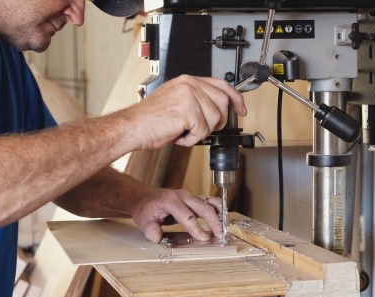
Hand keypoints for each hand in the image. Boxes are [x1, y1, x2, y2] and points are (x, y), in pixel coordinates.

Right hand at [123, 75, 246, 149]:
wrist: (133, 127)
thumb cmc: (150, 119)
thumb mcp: (176, 101)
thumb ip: (197, 99)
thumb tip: (217, 110)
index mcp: (188, 80)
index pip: (222, 85)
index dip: (236, 99)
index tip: (242, 109)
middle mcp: (189, 85)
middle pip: (223, 104)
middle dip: (217, 122)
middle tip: (200, 129)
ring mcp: (189, 96)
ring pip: (214, 119)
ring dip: (200, 132)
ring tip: (183, 131)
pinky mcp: (187, 111)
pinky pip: (202, 131)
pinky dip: (191, 139)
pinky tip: (178, 135)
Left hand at [127, 187, 222, 243]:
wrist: (144, 197)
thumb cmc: (145, 208)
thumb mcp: (144, 220)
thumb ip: (150, 229)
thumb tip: (156, 237)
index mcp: (170, 200)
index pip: (187, 215)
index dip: (196, 227)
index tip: (203, 238)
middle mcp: (182, 196)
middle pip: (203, 207)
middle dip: (213, 222)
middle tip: (220, 235)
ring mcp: (189, 196)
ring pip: (209, 202)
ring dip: (219, 214)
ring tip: (225, 226)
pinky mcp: (194, 199)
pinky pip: (209, 202)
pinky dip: (218, 210)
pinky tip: (223, 219)